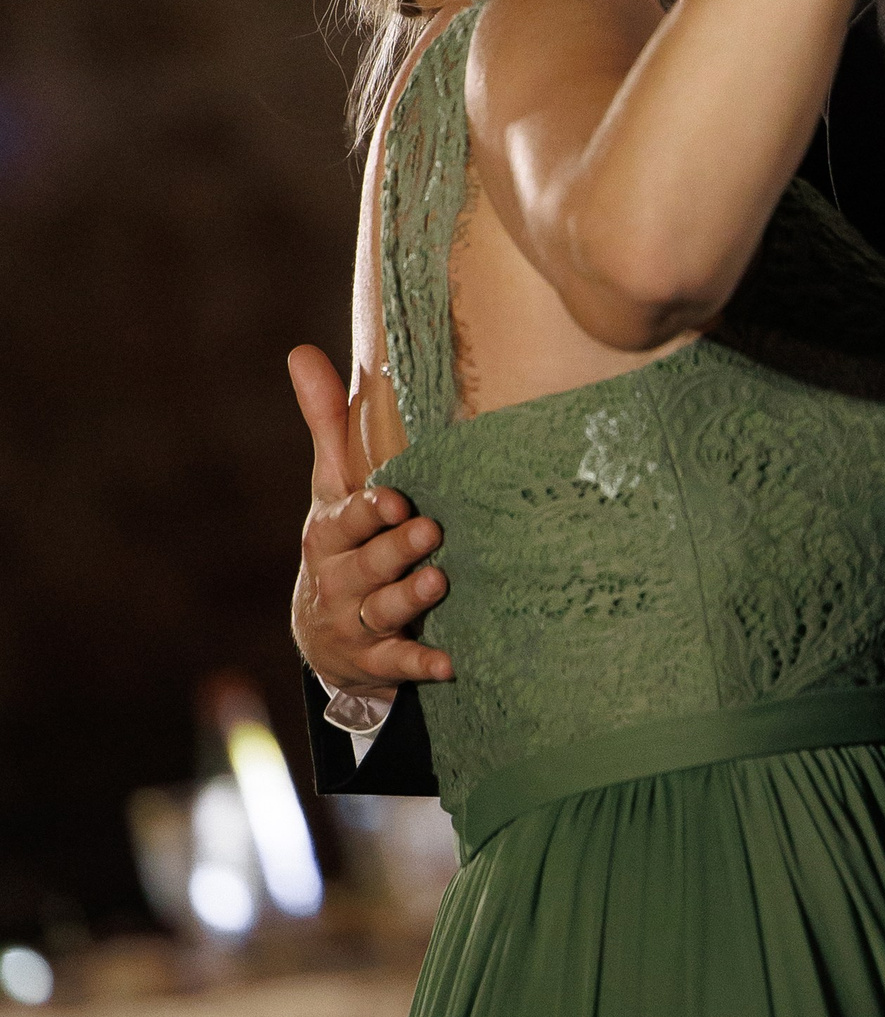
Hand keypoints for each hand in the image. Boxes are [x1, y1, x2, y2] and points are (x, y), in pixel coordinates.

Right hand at [287, 344, 451, 692]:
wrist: (323, 630)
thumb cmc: (341, 539)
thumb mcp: (330, 485)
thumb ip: (327, 423)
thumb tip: (301, 351)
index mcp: (328, 533)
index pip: (344, 520)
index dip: (365, 511)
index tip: (392, 496)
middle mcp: (337, 578)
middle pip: (364, 564)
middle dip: (393, 550)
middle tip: (428, 530)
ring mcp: (354, 621)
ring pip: (380, 611)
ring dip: (408, 599)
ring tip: (437, 582)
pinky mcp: (375, 659)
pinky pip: (397, 663)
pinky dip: (420, 665)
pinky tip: (450, 664)